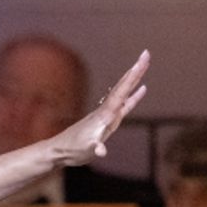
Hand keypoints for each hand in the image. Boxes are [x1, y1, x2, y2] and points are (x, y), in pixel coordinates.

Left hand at [54, 50, 149, 167]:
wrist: (60, 150)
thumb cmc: (73, 150)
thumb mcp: (86, 150)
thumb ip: (96, 149)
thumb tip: (102, 152)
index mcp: (105, 114)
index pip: (122, 90)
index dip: (133, 75)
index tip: (142, 59)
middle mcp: (107, 110)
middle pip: (123, 86)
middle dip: (136, 71)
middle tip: (146, 54)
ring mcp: (107, 114)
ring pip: (124, 92)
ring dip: (134, 79)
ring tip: (144, 65)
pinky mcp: (108, 121)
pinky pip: (125, 105)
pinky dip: (134, 96)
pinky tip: (142, 89)